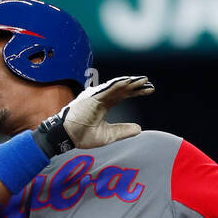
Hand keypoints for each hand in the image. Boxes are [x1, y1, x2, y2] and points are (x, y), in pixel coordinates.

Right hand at [35, 75, 154, 156]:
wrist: (68, 137)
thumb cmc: (82, 136)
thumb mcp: (108, 135)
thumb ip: (123, 130)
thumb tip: (139, 129)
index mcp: (104, 105)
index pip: (123, 95)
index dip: (136, 92)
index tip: (150, 90)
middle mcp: (101, 98)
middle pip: (122, 88)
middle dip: (136, 86)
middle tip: (150, 83)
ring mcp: (96, 96)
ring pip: (116, 86)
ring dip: (130, 82)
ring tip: (144, 80)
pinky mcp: (92, 97)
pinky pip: (108, 88)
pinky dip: (119, 84)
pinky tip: (129, 81)